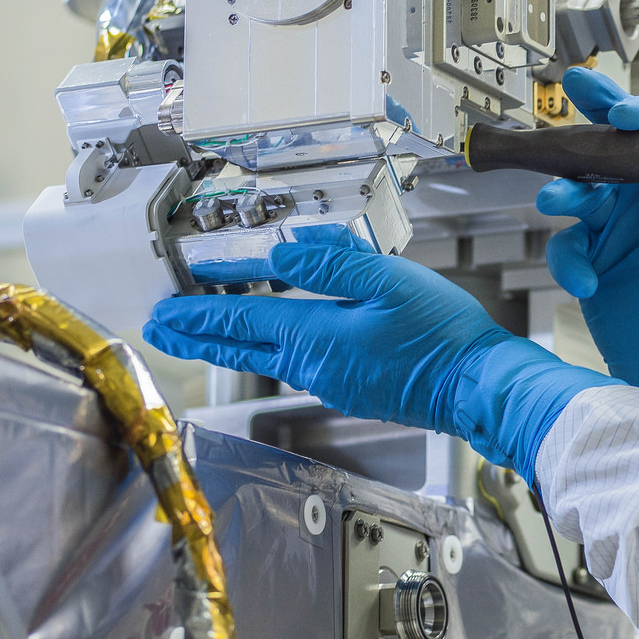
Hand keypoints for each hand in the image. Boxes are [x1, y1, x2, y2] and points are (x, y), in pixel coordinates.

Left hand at [142, 226, 609, 473]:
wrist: (477, 385)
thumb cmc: (443, 335)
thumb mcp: (388, 280)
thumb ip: (331, 264)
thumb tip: (284, 251)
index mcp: (317, 337)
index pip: (243, 318)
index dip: (200, 308)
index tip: (165, 305)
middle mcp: (315, 366)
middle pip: (242, 346)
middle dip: (197, 335)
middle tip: (160, 328)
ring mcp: (333, 381)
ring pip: (266, 356)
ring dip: (229, 340)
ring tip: (202, 330)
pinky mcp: (352, 388)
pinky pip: (295, 363)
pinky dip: (267, 348)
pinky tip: (270, 340)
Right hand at [536, 68, 638, 432]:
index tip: (623, 113)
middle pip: (617, 144)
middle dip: (596, 113)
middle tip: (576, 84)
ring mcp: (616, 227)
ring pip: (580, 188)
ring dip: (565, 190)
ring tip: (556, 202)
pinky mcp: (591, 257)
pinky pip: (567, 244)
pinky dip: (568, 262)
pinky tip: (588, 284)